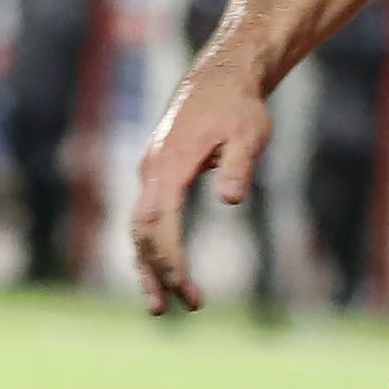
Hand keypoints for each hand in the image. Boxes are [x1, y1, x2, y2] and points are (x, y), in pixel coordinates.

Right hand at [129, 56, 271, 314]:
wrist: (221, 78)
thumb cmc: (239, 107)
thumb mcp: (249, 133)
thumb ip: (238, 166)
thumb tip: (231, 200)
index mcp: (170, 163)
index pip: (160, 219)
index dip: (169, 255)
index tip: (184, 284)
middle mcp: (152, 170)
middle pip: (143, 231)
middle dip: (158, 271)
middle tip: (184, 306)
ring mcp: (151, 172)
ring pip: (139, 229)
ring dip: (149, 268)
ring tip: (162, 309)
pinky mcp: (157, 175)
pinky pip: (146, 220)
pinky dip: (150, 250)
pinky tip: (162, 276)